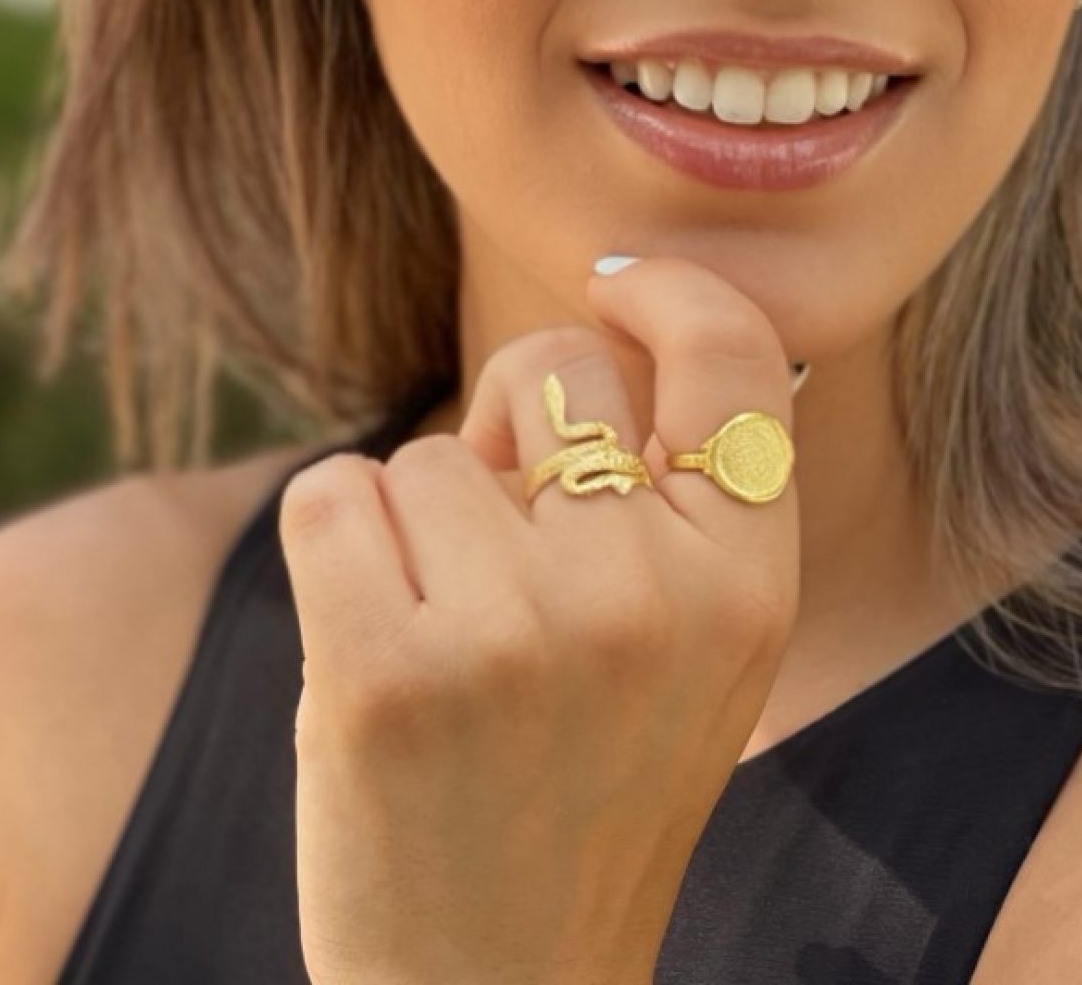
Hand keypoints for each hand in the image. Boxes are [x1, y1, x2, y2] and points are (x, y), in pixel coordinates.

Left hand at [279, 255, 801, 984]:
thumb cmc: (575, 792)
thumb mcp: (690, 651)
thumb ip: (665, 501)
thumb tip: (591, 325)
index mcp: (749, 586)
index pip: (737, 358)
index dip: (672, 293)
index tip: (614, 289)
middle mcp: (654, 596)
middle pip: (553, 369)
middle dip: (513, 423)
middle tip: (502, 550)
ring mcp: (522, 634)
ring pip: (432, 453)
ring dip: (418, 529)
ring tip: (448, 655)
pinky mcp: (386, 672)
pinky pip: (334, 494)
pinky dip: (333, 549)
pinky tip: (367, 650)